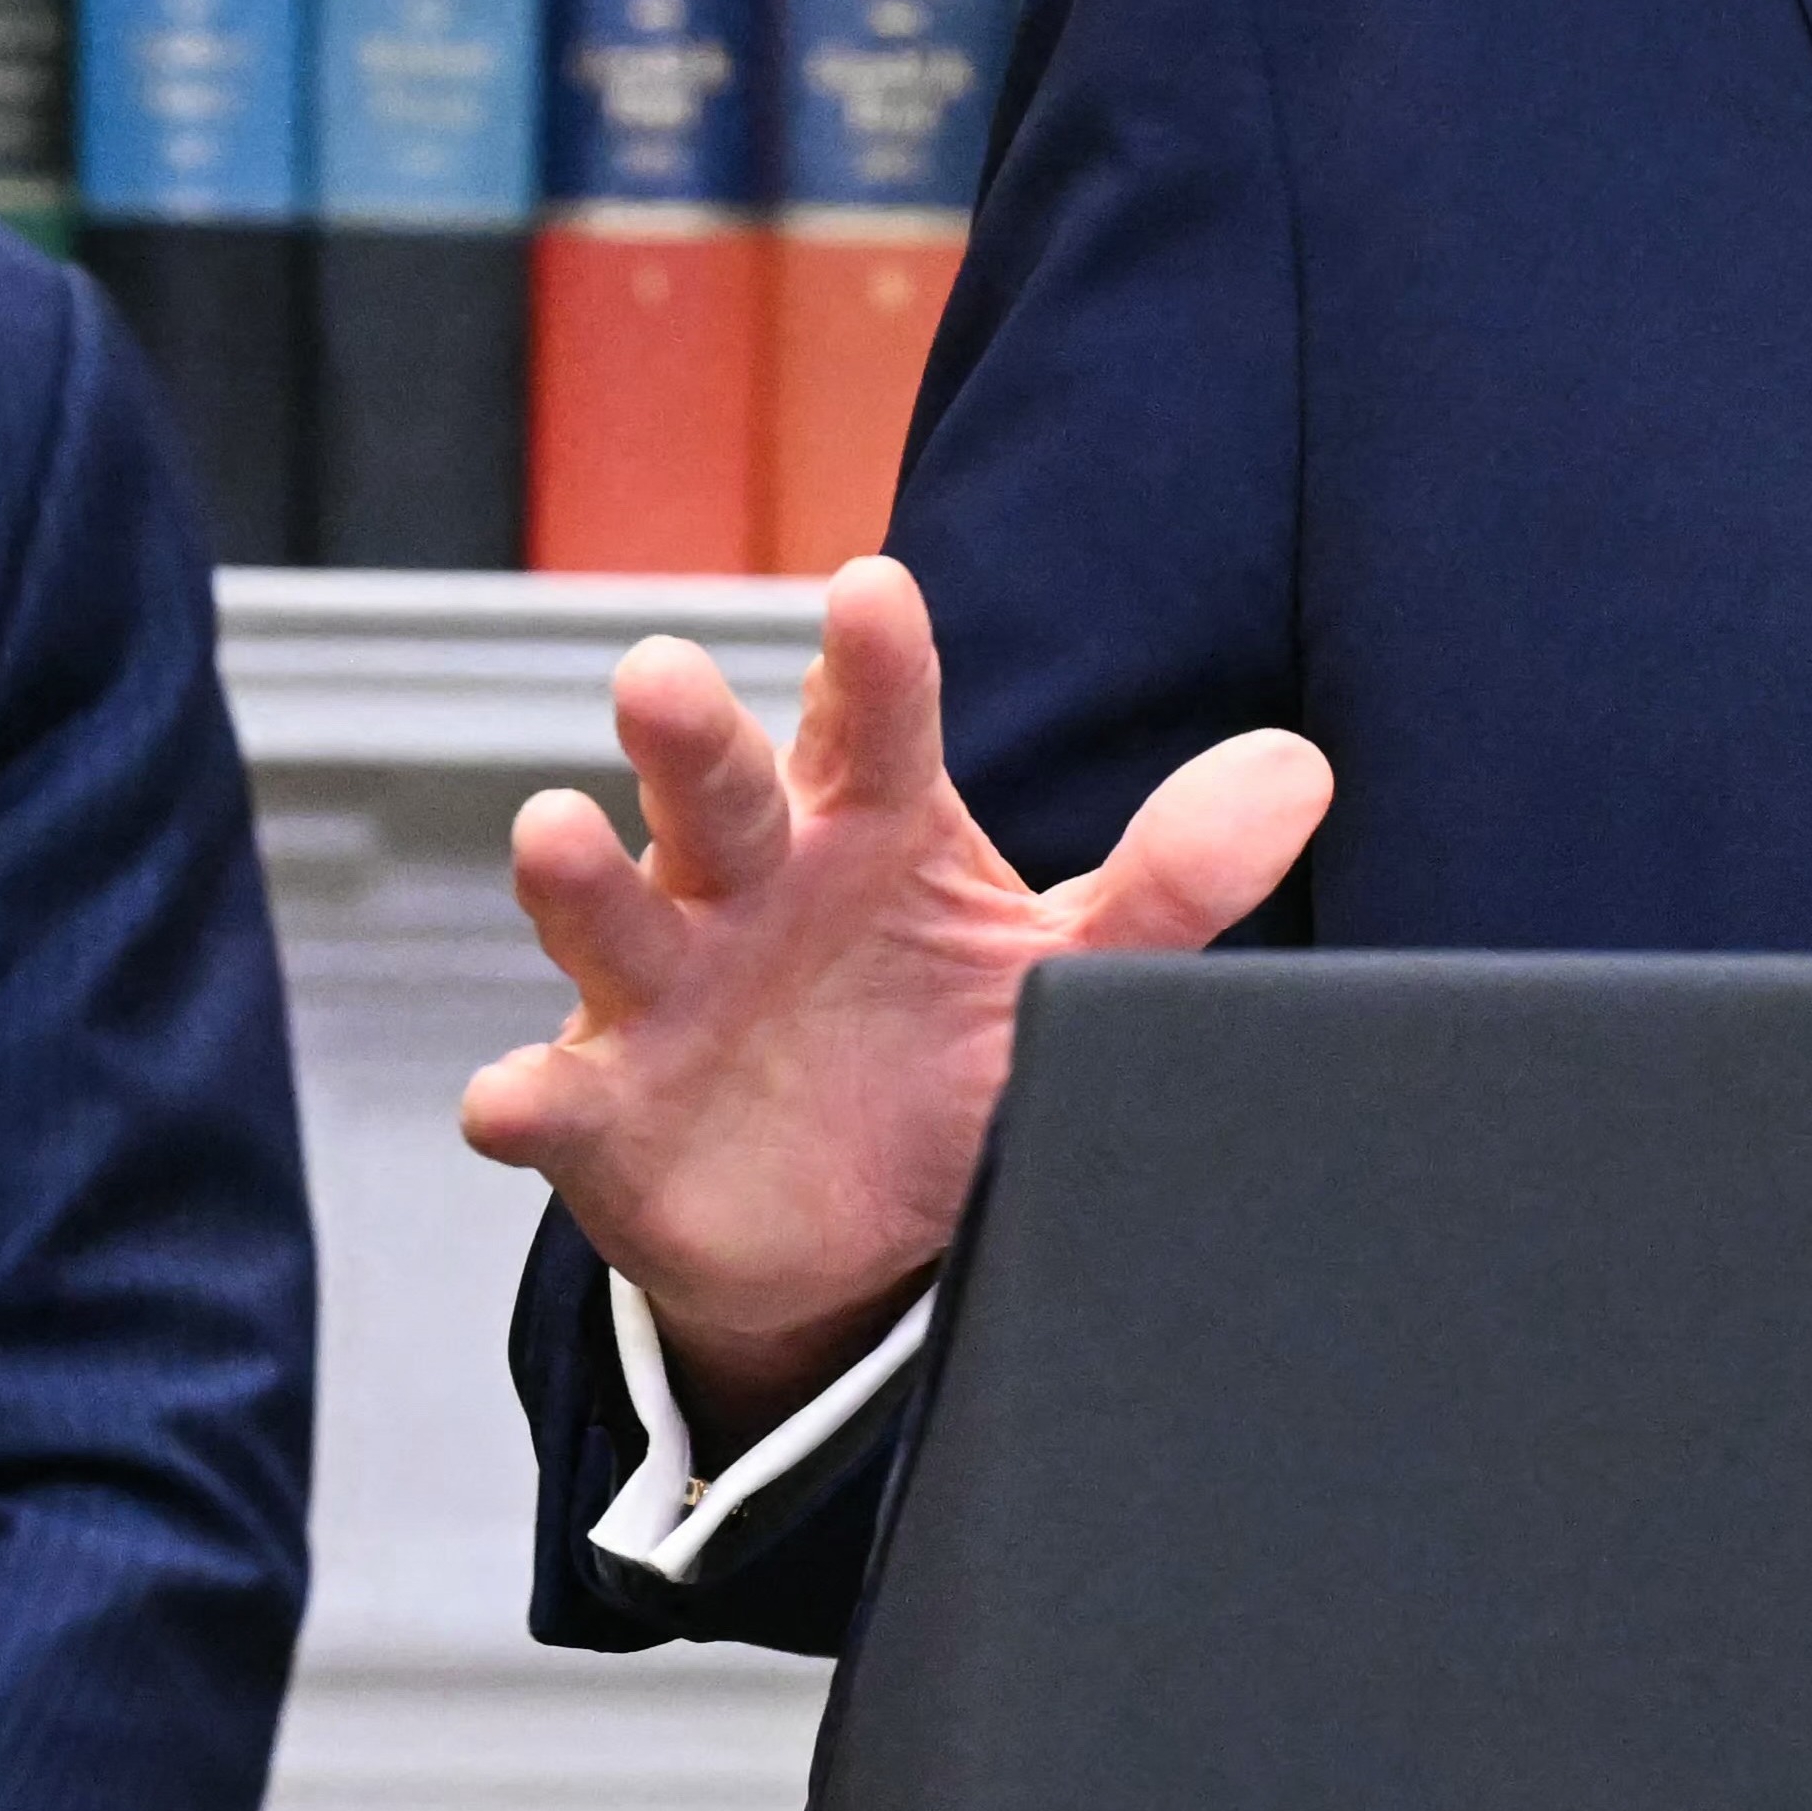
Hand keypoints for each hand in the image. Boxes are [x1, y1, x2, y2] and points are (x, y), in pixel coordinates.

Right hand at [457, 558, 1326, 1434]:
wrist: (851, 1221)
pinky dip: (527, 1097)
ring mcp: (666, 991)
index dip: (872, 663)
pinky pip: (554, 1097)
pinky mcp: (607, 1108)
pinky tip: (512, 1098)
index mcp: (866, 827)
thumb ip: (1173, 878)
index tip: (877, 589)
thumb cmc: (939, 1038)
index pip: (876, 727)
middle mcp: (751, 884)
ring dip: (581, 877)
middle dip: (686, 738)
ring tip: (558, 829)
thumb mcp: (1060, 962)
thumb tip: (1299, 772)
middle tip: (660, 674)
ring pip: (613, 916)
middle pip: (717, 791)